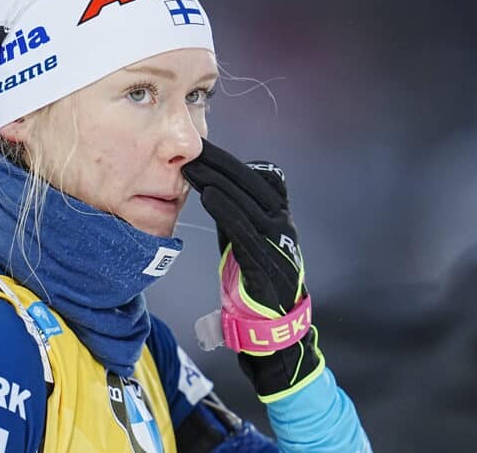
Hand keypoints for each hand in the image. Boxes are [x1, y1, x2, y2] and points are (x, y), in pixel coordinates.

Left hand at [182, 139, 323, 401]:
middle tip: (195, 149)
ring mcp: (278, 242)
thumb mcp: (248, 243)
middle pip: (251, 184)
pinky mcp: (267, 262)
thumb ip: (237, 218)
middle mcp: (282, 224)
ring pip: (248, 203)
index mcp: (278, 217)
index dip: (230, 162)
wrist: (276, 329)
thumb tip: (215, 190)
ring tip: (193, 167)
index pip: (256, 179)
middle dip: (222, 164)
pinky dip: (227, 210)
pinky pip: (245, 230)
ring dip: (219, 181)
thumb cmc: (258, 285)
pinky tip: (207, 195)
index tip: (204, 147)